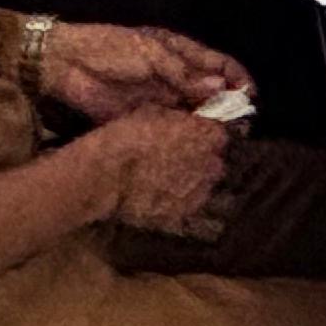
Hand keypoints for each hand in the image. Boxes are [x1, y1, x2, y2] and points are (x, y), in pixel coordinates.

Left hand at [38, 21, 242, 122]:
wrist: (66, 65)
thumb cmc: (109, 49)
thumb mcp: (150, 55)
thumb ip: (183, 73)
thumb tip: (220, 87)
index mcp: (181, 53)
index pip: (220, 65)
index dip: (238, 79)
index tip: (251, 99)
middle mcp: (177, 77)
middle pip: (212, 93)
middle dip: (228, 107)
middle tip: (241, 128)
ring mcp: (162, 99)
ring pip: (194, 113)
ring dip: (209, 126)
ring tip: (223, 142)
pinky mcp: (146, 118)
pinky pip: (172, 128)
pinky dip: (185, 138)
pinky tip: (194, 149)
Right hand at [85, 108, 233, 237]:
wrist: (107, 174)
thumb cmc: (127, 135)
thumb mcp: (154, 111)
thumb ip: (178, 118)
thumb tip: (185, 120)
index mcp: (208, 135)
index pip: (218, 135)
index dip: (203, 136)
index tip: (190, 136)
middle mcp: (211, 164)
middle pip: (214, 162)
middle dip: (201, 160)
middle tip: (178, 158)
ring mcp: (198, 192)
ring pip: (203, 186)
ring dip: (192, 182)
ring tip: (168, 179)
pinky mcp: (183, 214)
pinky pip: (187, 205)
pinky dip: (179, 201)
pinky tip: (161, 196)